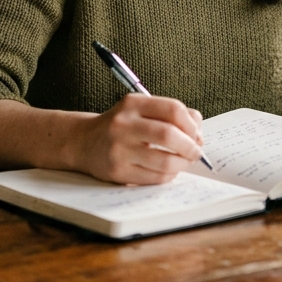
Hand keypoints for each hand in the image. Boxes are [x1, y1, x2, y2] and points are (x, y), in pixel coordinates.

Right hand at [74, 95, 204, 184]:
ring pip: (165, 161)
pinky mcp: (118, 171)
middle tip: (196, 152)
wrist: (83, 142)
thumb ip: (170, 114)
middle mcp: (124, 124)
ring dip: (182, 164)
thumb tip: (198, 131)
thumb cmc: (120, 126)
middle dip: (190, 146)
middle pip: (169, 135)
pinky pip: (155, 177)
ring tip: (184, 162)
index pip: (173, 109)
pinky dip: (169, 175)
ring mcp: (119, 149)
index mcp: (133, 103)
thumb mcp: (140, 110)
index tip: (196, 133)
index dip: (192, 124)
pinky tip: (169, 170)